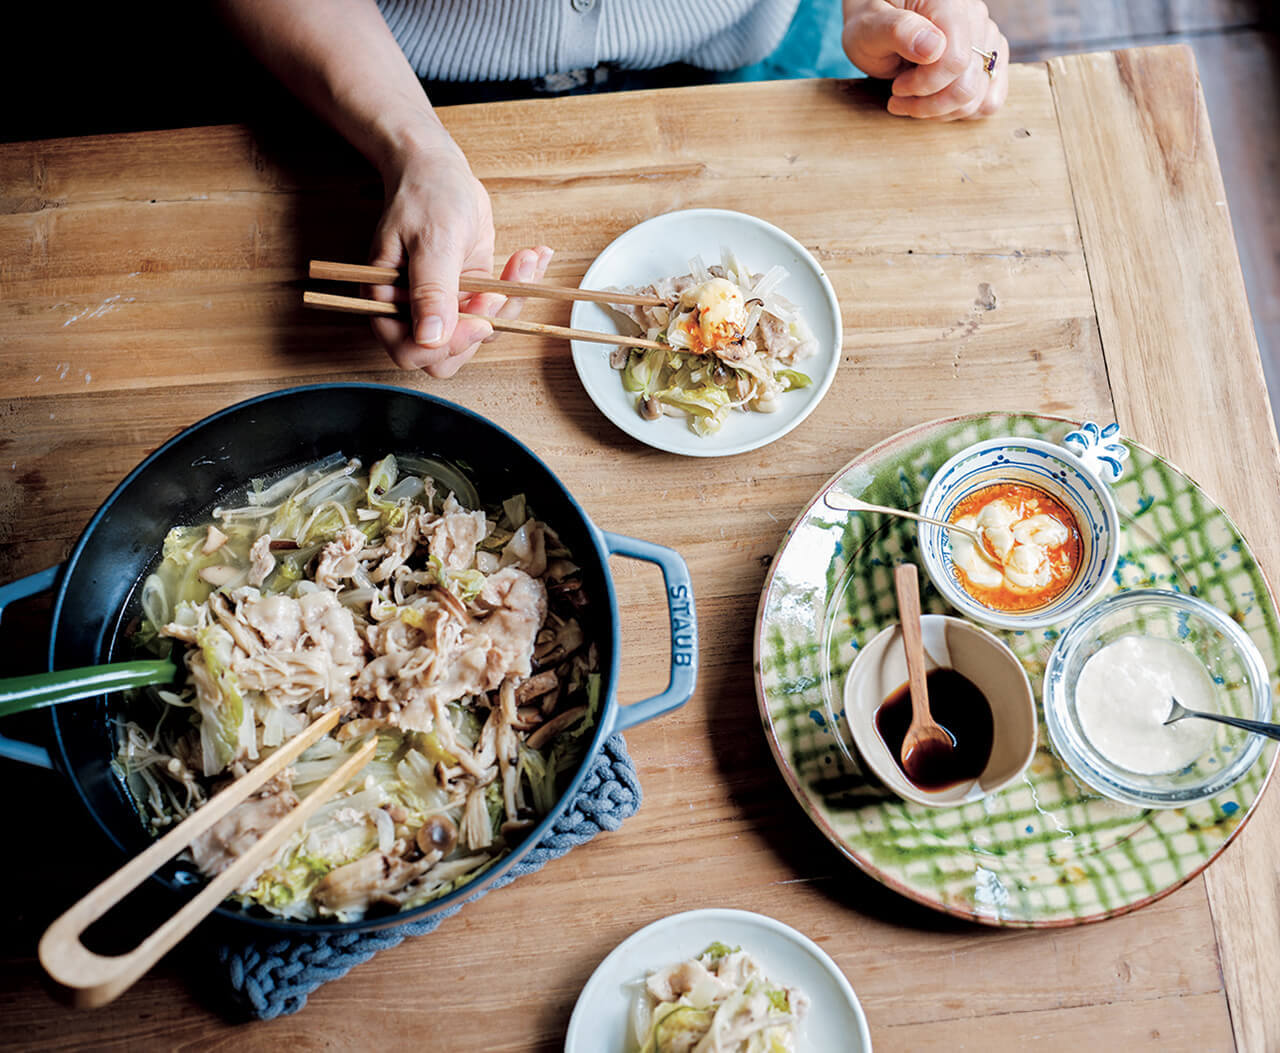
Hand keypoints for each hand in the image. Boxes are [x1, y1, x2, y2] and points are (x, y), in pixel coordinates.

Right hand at [368, 143, 552, 376]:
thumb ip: (430, 292)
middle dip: (484, 324)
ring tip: (526, 261)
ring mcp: (444, 303)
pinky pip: (498, 306)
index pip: (411, 350)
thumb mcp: (430, 241)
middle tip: (500, 291)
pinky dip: (521, 285)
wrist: (438, 168)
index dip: (447, 344)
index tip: (478, 320)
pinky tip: (534, 257)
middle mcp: (413, 309)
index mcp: (386, 301)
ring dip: (511, 301)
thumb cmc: (424, 195)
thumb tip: (430, 338)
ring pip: (482, 331)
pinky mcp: (470, 292)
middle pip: (449, 351)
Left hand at [842, 0, 1008, 119]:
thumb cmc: (870, 22)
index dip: (924, 85)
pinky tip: (937, 101)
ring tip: (912, 99)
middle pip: (968, 84)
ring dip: (942, 110)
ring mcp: (986, 37)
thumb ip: (899, 31)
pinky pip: (991, 97)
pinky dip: (963, 109)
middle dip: (930, 104)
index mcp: (948, 3)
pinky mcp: (989, 56)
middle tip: (899, 97)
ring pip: (979, 96)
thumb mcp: (869, 25)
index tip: (896, 87)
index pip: (955, 61)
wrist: (879, 22)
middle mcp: (975, 16)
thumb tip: (934, 47)